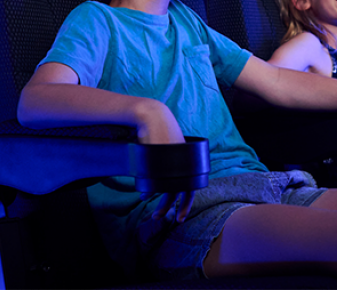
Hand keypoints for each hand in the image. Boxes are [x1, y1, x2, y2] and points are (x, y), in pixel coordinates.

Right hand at [135, 99, 194, 220]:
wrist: (153, 117)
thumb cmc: (159, 135)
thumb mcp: (168, 153)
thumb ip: (168, 168)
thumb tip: (157, 188)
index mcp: (188, 163)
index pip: (191, 187)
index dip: (187, 203)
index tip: (181, 216)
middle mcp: (183, 164)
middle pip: (180, 192)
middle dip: (172, 208)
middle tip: (170, 220)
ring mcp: (172, 162)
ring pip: (169, 190)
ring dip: (162, 205)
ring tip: (157, 214)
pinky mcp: (161, 160)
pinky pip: (156, 181)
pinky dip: (150, 190)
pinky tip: (145, 195)